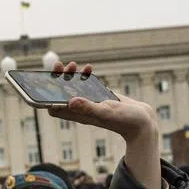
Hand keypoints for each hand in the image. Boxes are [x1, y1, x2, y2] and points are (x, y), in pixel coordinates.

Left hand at [47, 61, 159, 188]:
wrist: (142, 122)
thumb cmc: (125, 121)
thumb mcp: (106, 112)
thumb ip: (89, 107)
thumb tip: (71, 101)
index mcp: (79, 115)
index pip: (54, 108)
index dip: (46, 97)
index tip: (48, 82)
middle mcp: (82, 109)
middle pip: (60, 95)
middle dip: (57, 80)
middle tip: (61, 66)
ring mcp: (90, 102)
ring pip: (72, 88)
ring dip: (70, 76)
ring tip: (74, 65)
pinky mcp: (100, 97)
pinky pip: (86, 85)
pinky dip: (85, 76)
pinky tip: (90, 69)